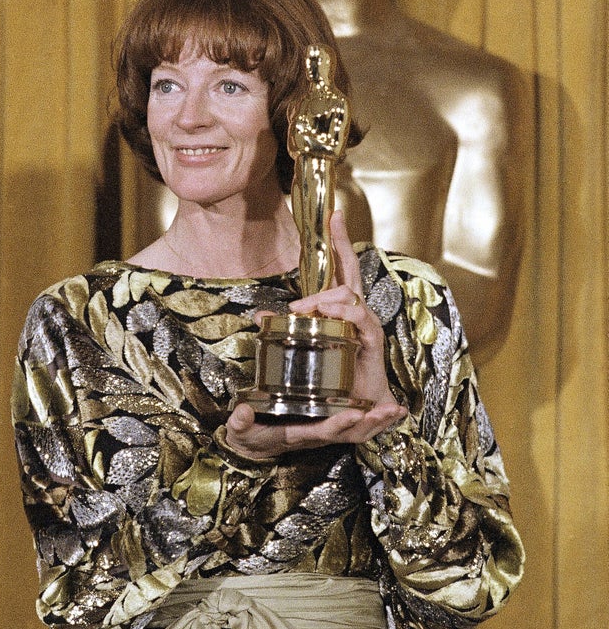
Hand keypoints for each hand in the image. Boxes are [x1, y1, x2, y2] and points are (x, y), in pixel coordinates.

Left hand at [225, 210, 406, 460]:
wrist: (354, 414)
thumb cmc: (332, 380)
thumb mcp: (300, 352)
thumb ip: (282, 331)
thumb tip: (257, 316)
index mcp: (341, 311)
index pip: (342, 270)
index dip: (339, 242)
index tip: (334, 214)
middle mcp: (357, 314)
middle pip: (352, 272)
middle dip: (343, 246)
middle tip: (331, 225)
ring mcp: (366, 326)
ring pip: (350, 294)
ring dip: (324, 295)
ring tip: (302, 307)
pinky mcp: (371, 342)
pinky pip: (360, 319)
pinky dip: (343, 313)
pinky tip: (327, 315)